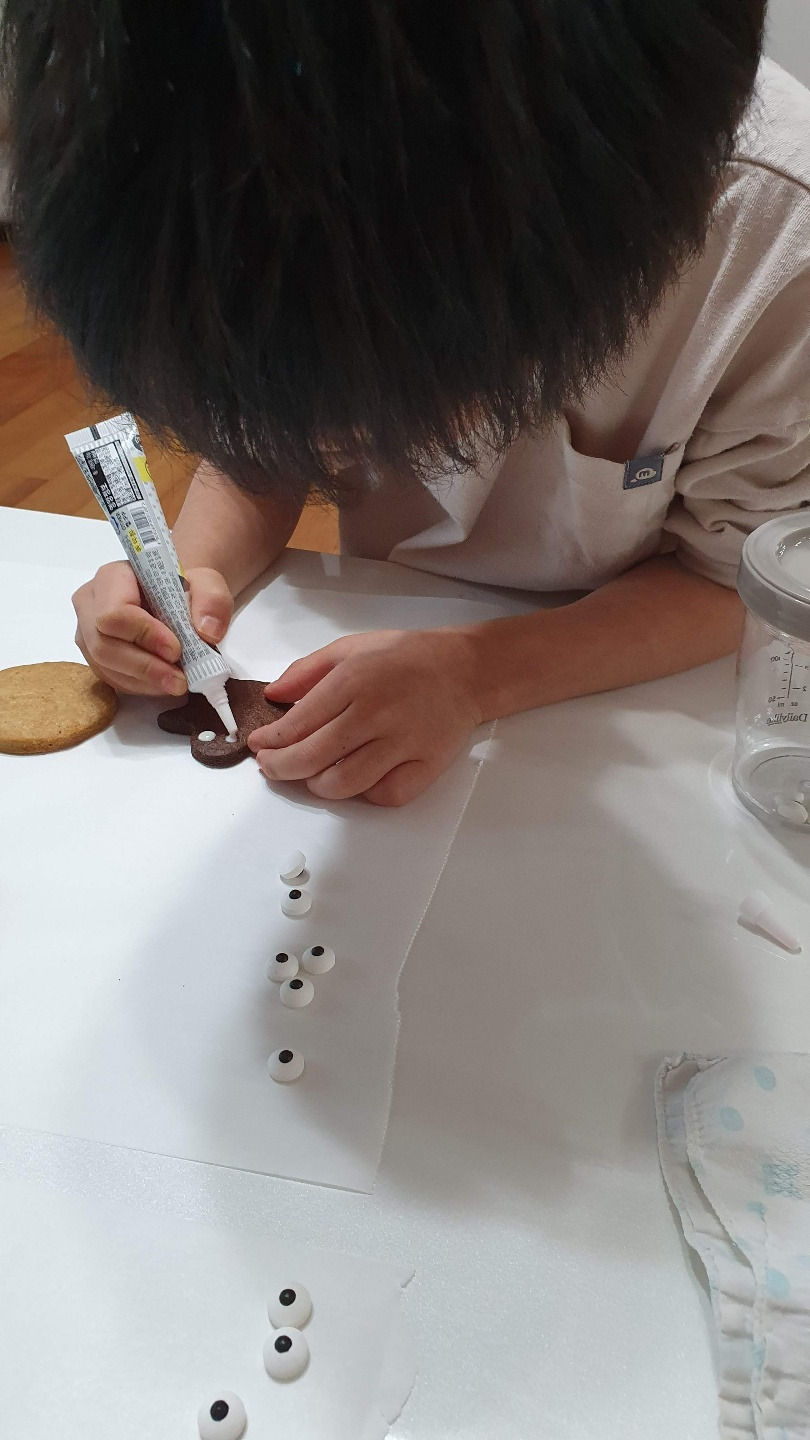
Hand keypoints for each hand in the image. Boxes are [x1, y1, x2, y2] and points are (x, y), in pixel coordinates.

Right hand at [72, 561, 232, 695]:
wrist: (174, 596)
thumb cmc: (183, 587)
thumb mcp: (207, 582)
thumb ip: (212, 599)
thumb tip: (208, 632)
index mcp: (112, 578)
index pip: (114, 612)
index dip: (144, 635)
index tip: (176, 649)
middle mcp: (91, 605)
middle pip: (103, 645)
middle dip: (144, 667)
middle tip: (179, 679)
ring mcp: (88, 633)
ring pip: (105, 667)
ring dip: (144, 681)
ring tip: (177, 683)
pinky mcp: (96, 657)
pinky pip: (110, 679)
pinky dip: (140, 687)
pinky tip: (163, 684)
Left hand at [248, 628, 483, 806]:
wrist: (466, 668)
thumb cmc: (406, 656)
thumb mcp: (351, 647)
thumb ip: (307, 671)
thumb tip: (272, 697)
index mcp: (353, 680)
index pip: (296, 724)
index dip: (270, 741)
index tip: (259, 745)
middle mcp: (375, 713)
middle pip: (312, 759)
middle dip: (281, 768)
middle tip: (272, 767)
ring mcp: (403, 742)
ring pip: (344, 784)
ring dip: (318, 785)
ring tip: (312, 774)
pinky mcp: (427, 764)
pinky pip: (386, 795)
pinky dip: (366, 794)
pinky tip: (358, 779)